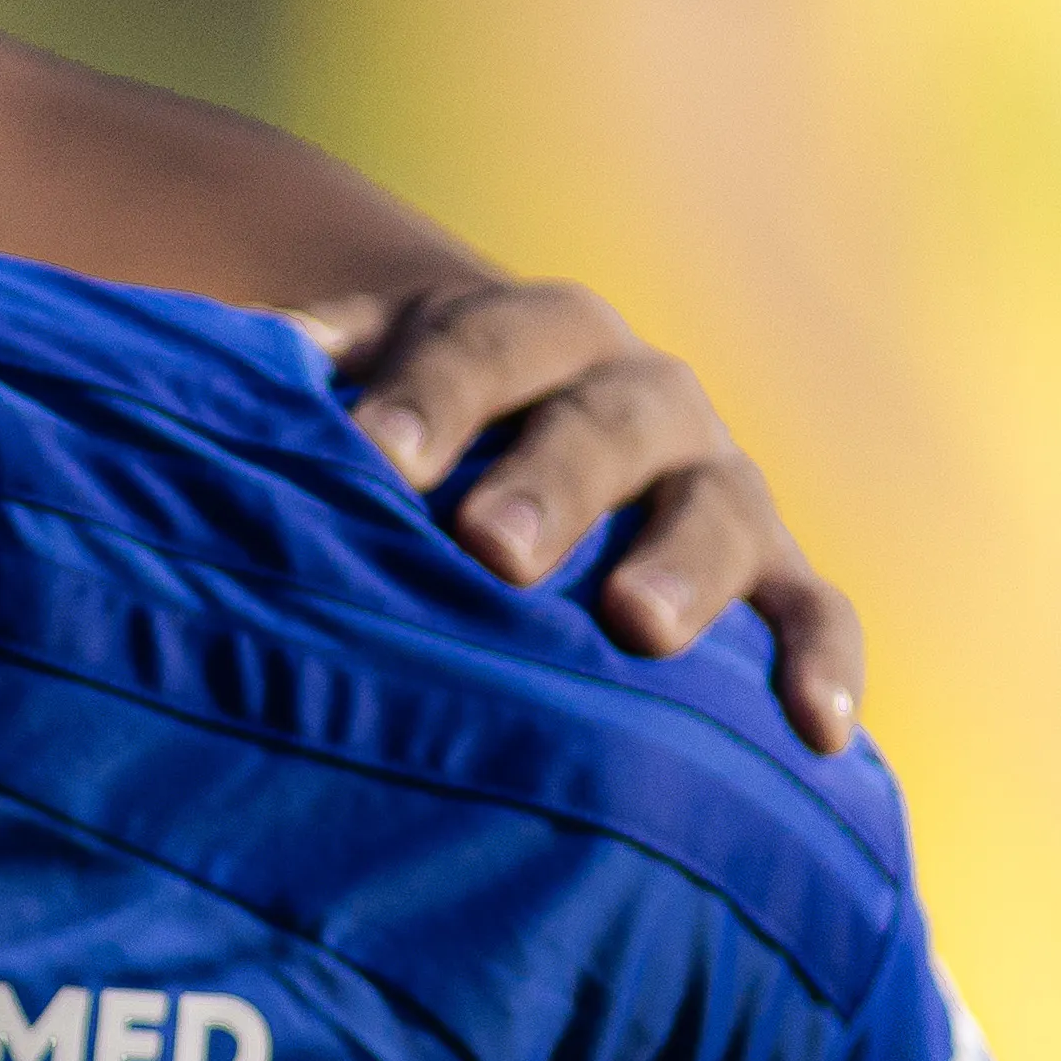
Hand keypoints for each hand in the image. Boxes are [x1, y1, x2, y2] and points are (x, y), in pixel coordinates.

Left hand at [294, 280, 863, 754]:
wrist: (531, 428)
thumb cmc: (415, 428)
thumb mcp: (362, 377)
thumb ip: (301, 372)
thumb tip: (238, 357)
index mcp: (532, 331)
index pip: (479, 349)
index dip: (428, 397)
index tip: (373, 454)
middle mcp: (637, 393)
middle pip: (602, 423)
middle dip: (549, 481)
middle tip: (489, 545)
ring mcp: (716, 482)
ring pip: (719, 509)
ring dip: (680, 563)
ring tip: (638, 625)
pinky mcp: (777, 571)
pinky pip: (815, 609)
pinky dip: (822, 660)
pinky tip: (816, 730)